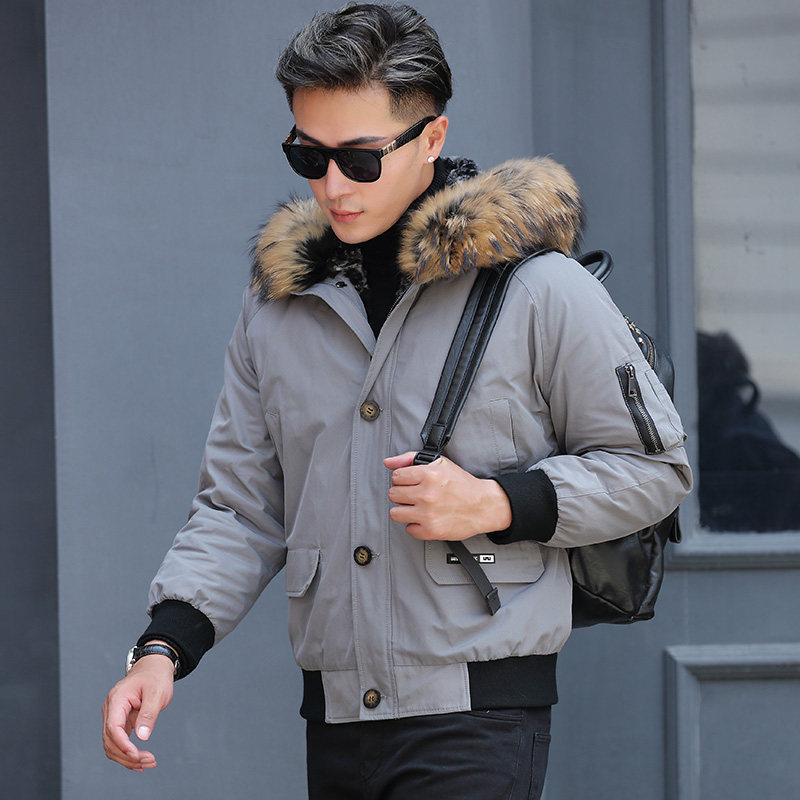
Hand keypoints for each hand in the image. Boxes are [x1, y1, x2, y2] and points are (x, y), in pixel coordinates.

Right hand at [101, 650, 174, 771]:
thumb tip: (142, 736)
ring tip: (147, 762)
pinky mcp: (120, 720)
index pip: (113, 728)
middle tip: (148, 761)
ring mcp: (114, 715)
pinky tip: (139, 760)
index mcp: (117, 699)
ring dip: (127, 757)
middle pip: (110, 740)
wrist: (154, 667)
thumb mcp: (157, 692)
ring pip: (112, 744)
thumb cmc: (155, 676)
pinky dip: (127, 752)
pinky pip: (118, 740)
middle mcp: (111, 709)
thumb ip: (149, 714)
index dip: (123, 745)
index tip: (137, 756)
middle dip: (127, 755)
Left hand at [383, 451, 511, 540]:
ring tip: (417, 507)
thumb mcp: (439, 463)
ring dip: (405, 510)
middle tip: (415, 495)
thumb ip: (410, 459)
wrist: (484, 505)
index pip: (396, 477)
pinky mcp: (431, 531)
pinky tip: (425, 518)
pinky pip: (408, 529)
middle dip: (403, 494)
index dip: (403, 479)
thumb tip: (388, 462)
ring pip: (395, 513)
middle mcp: (427, 495)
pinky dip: (415, 525)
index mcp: (429, 475)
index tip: (411, 483)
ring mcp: (428, 514)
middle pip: (393, 494)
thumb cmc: (462, 484)